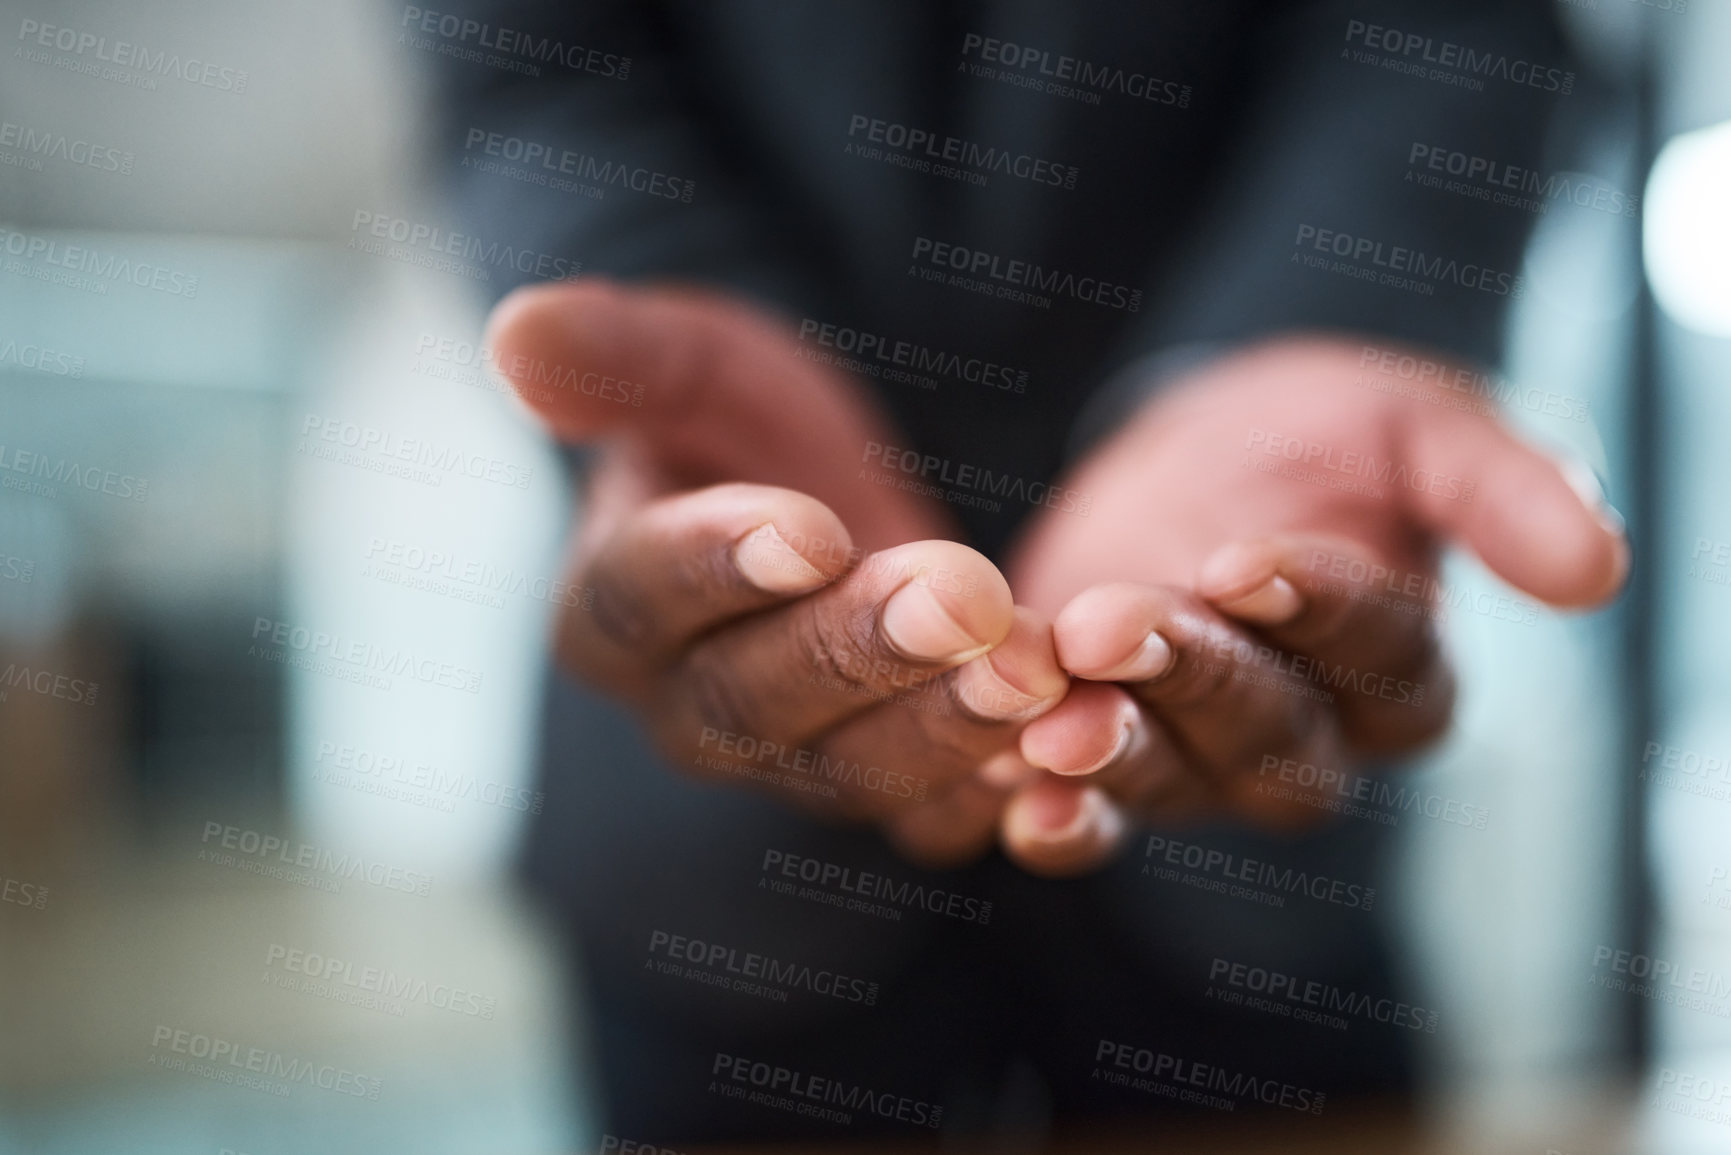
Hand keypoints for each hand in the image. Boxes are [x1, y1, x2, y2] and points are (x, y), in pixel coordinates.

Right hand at [484, 280, 1069, 864]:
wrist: (838, 503)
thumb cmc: (745, 426)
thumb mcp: (692, 365)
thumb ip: (618, 358)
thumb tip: (512, 336)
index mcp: (613, 608)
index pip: (639, 600)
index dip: (716, 568)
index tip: (808, 528)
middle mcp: (691, 708)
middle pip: (753, 701)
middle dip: (858, 649)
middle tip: (960, 593)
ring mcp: (794, 763)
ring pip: (852, 770)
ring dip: (943, 723)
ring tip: (1032, 666)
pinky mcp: (891, 787)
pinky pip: (937, 813)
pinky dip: (1003, 789)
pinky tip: (1075, 742)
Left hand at [992, 336, 1628, 875]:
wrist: (1180, 450)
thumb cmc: (1314, 434)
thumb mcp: (1410, 421)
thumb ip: (1498, 484)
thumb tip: (1596, 570)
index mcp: (1397, 663)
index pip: (1379, 654)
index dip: (1317, 608)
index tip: (1246, 556)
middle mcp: (1307, 734)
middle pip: (1272, 736)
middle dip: (1194, 679)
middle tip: (1117, 624)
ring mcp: (1197, 760)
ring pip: (1173, 782)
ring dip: (1112, 751)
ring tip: (1054, 716)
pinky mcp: (1098, 762)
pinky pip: (1087, 821)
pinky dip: (1054, 820)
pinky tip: (1011, 796)